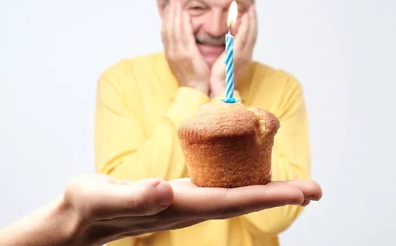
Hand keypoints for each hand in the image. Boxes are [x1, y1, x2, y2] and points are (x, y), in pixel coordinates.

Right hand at [65, 175, 321, 244]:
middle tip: (316, 189)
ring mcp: (186, 203)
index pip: (232, 200)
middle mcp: (189, 207)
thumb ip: (132, 197)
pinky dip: (242, 182)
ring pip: (235, 196)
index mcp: (178, 206)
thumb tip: (164, 189)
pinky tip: (250, 175)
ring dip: (267, 190)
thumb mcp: (102, 197)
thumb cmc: (87, 208)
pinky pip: (219, 188)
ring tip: (296, 185)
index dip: (269, 195)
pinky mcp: (179, 196)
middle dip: (280, 195)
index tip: (302, 192)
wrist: (79, 221)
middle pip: (243, 201)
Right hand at [161, 0, 208, 94]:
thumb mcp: (183, 63)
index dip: (166, 20)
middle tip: (172, 1)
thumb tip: (181, 42)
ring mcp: (178, 53)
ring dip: (175, 15)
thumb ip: (181, 51)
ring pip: (173, 30)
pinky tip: (185, 14)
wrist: (195, 90)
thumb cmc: (193, 78)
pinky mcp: (187, 54)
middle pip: (167, 28)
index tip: (169, 9)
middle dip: (169, 14)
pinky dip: (183, 24)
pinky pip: (184, 35)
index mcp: (170, 54)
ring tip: (177, 4)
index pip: (165, 33)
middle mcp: (171, 52)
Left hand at [210, 5, 257, 97]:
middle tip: (252, 8)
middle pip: (253, 34)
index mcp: (243, 57)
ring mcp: (243, 55)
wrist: (219, 90)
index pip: (249, 38)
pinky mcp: (236, 55)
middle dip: (253, 20)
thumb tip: (225, 47)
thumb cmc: (220, 80)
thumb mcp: (226, 65)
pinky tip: (244, 18)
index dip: (251, 26)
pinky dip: (245, 27)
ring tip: (250, 9)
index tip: (249, 15)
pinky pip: (243, 38)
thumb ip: (228, 54)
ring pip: (250, 34)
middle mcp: (246, 55)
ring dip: (251, 20)